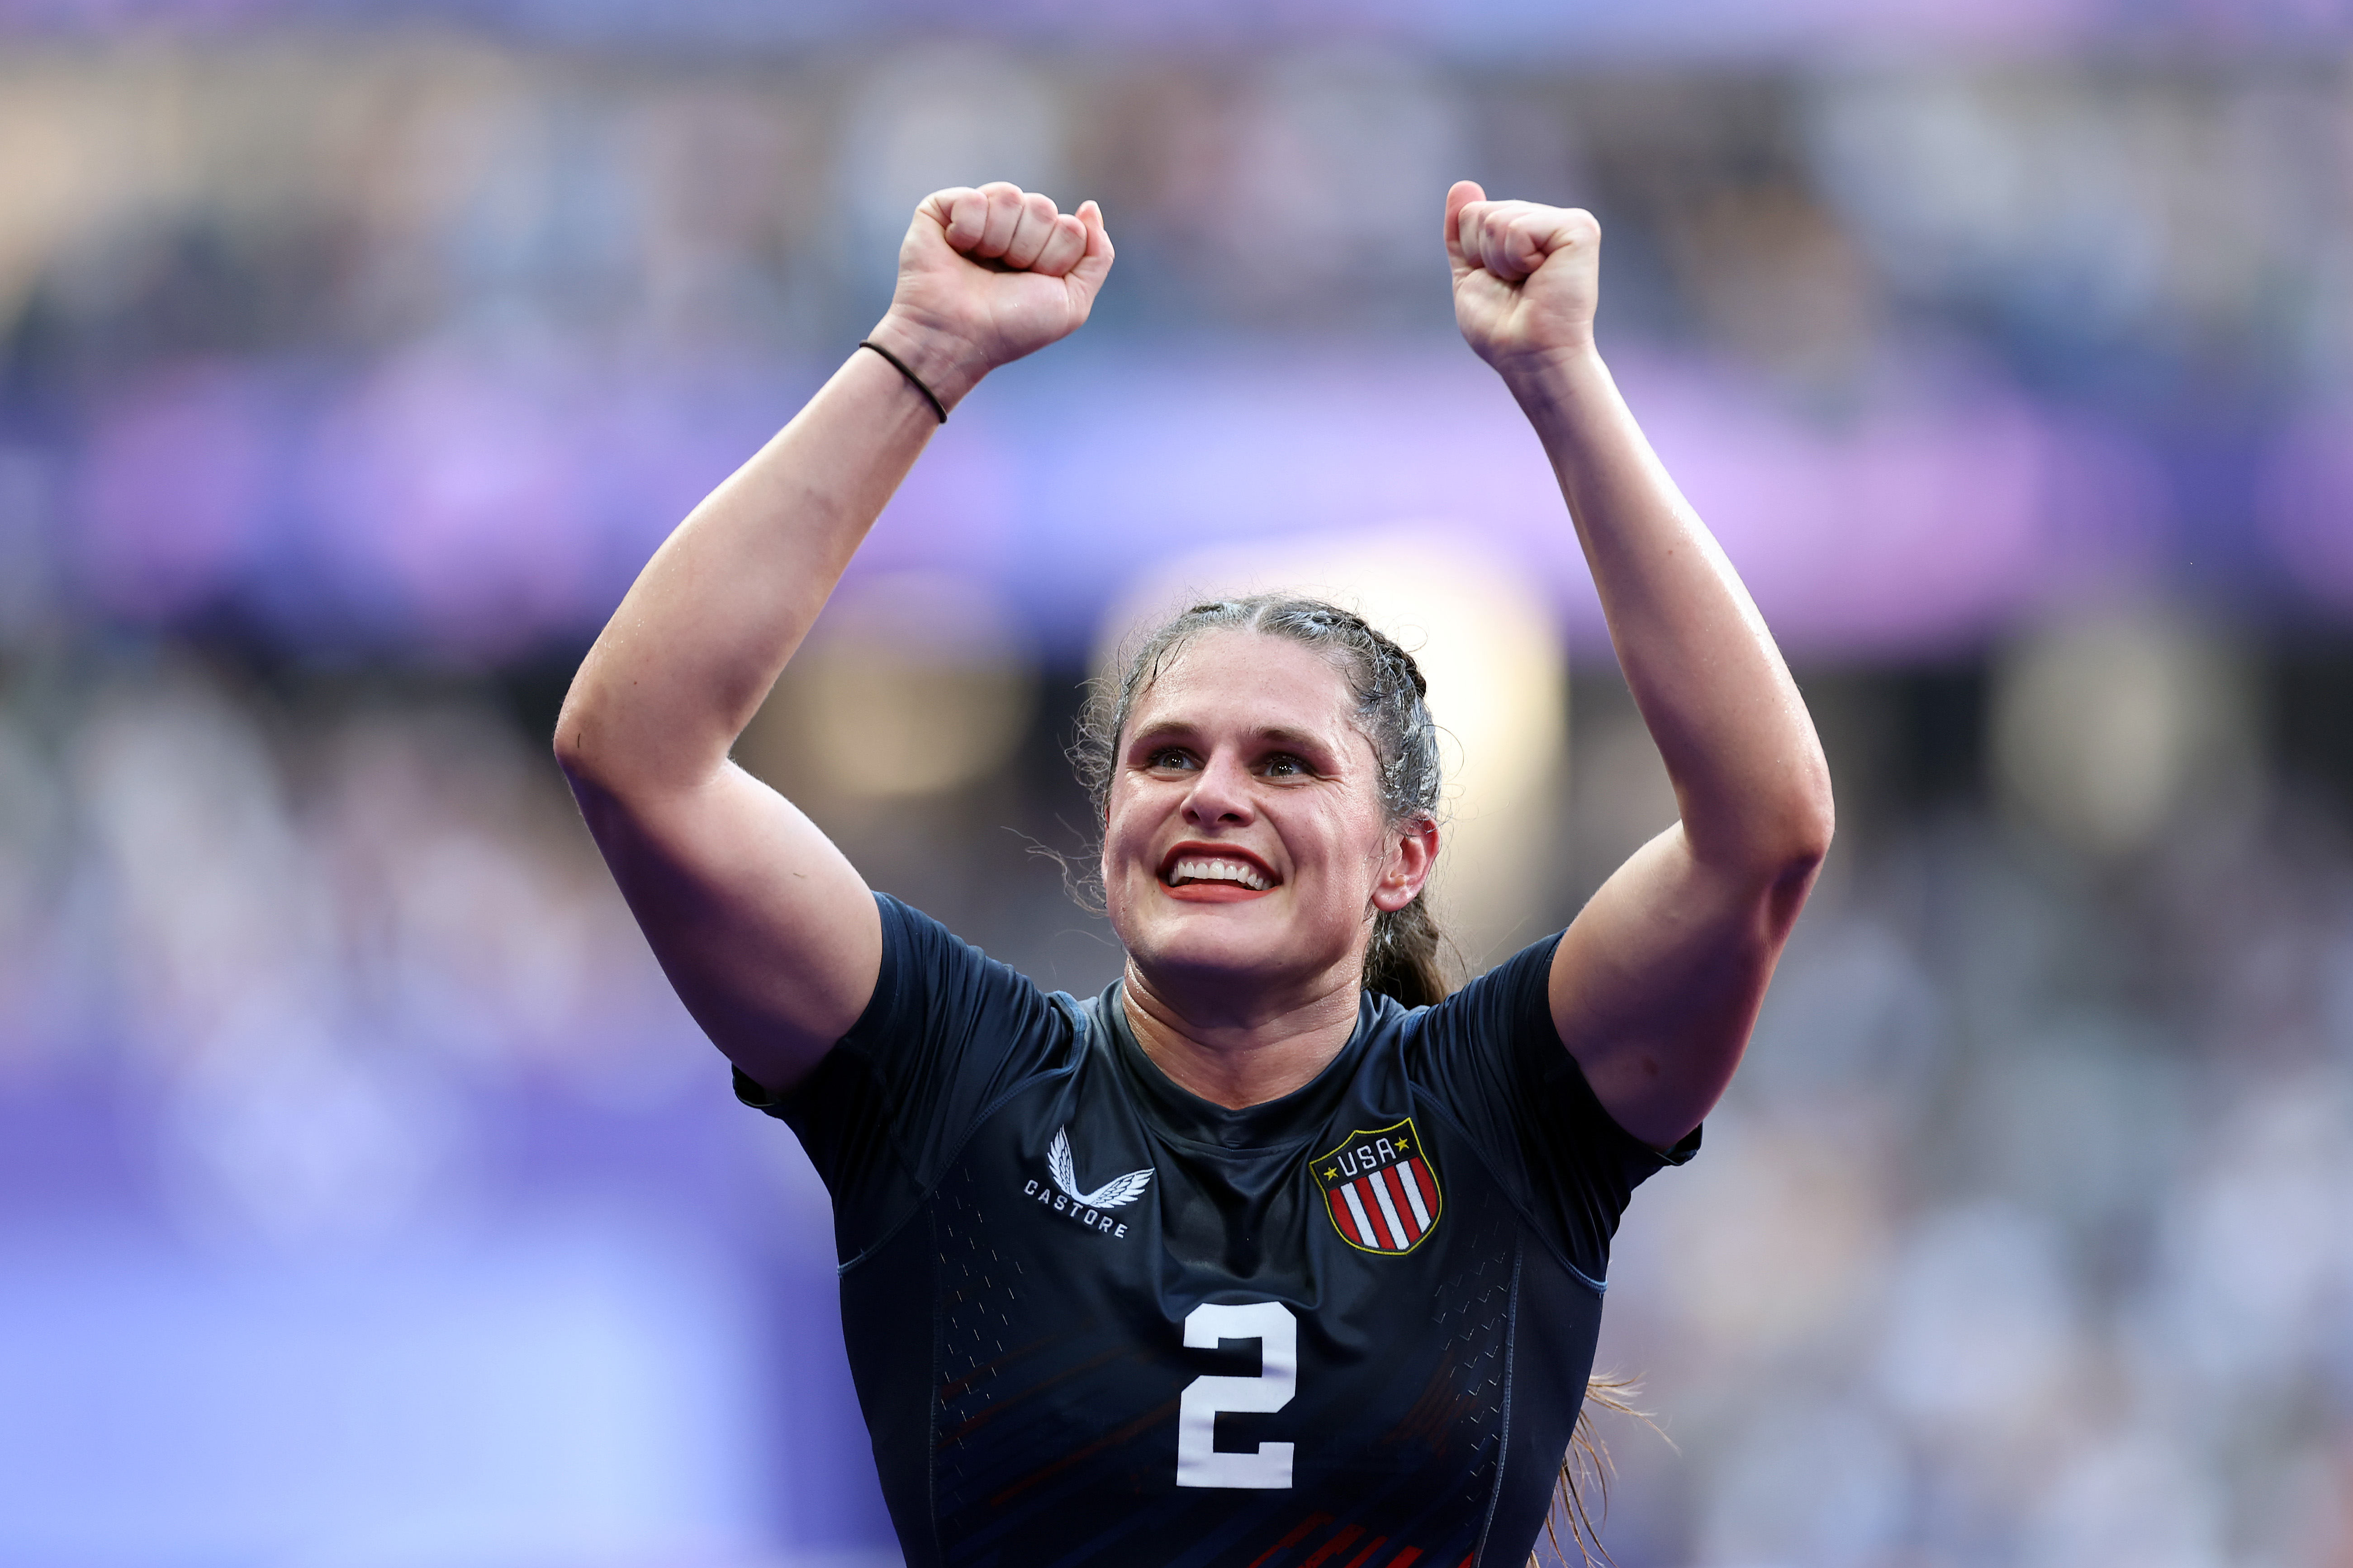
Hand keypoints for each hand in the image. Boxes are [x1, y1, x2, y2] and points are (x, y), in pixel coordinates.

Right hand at [866, 183, 1113, 409]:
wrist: (957, 339)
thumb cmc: (1011, 327)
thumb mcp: (1072, 303)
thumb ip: (1097, 257)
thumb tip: (1090, 207)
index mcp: (1042, 245)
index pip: (1070, 227)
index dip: (1055, 260)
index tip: (1032, 285)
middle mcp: (1011, 226)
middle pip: (1043, 208)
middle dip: (1028, 250)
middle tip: (1004, 277)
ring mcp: (978, 214)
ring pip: (1011, 197)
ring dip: (999, 241)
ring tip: (979, 265)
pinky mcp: (942, 208)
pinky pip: (974, 198)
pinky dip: (968, 229)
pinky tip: (956, 249)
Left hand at [1445, 180, 1599, 375]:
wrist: (1529, 356)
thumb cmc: (1502, 327)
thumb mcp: (1470, 274)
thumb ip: (1462, 231)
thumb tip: (1462, 184)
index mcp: (1525, 228)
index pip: (1472, 214)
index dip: (1472, 254)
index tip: (1499, 282)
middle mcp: (1548, 219)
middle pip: (1481, 213)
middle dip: (1484, 257)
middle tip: (1514, 287)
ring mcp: (1567, 221)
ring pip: (1497, 220)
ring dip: (1500, 263)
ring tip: (1527, 284)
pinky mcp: (1579, 229)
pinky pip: (1519, 229)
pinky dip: (1517, 260)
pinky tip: (1540, 276)